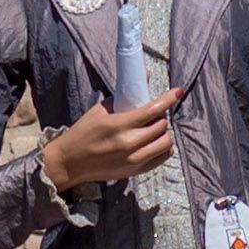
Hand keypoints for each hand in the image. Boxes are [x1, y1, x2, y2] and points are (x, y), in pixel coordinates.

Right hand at [37, 88, 179, 191]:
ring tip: (153, 130)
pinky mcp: (135, 171)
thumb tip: (144, 77)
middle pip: (161, 126)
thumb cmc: (83, 133)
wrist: (70, 162)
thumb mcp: (99, 110)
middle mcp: (128, 143)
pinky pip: (161, 159)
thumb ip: (123, 95)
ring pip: (165, 143)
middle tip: (153, 115)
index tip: (177, 92)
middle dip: (160, 117)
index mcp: (119, 125)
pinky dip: (163, 149)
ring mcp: (133, 159)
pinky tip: (155, 143)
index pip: (152, 110)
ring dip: (163, 133)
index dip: (168, 98)